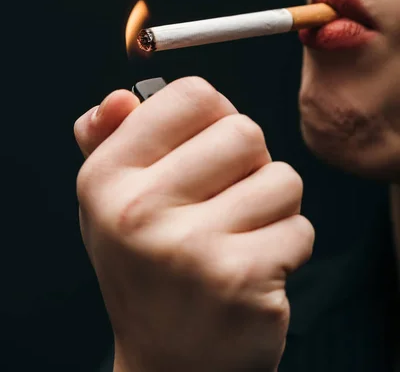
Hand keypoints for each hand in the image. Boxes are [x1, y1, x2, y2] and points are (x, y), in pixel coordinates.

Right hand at [74, 78, 313, 371]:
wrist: (167, 364)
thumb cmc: (146, 268)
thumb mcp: (111, 201)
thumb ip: (110, 138)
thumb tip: (122, 98)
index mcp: (106, 176)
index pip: (193, 95)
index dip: (215, 114)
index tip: (209, 143)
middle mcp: (139, 209)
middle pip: (245, 132)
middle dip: (249, 163)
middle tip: (225, 198)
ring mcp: (190, 247)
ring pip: (283, 178)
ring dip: (272, 205)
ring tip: (238, 235)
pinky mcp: (240, 281)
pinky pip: (300, 228)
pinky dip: (287, 245)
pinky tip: (253, 268)